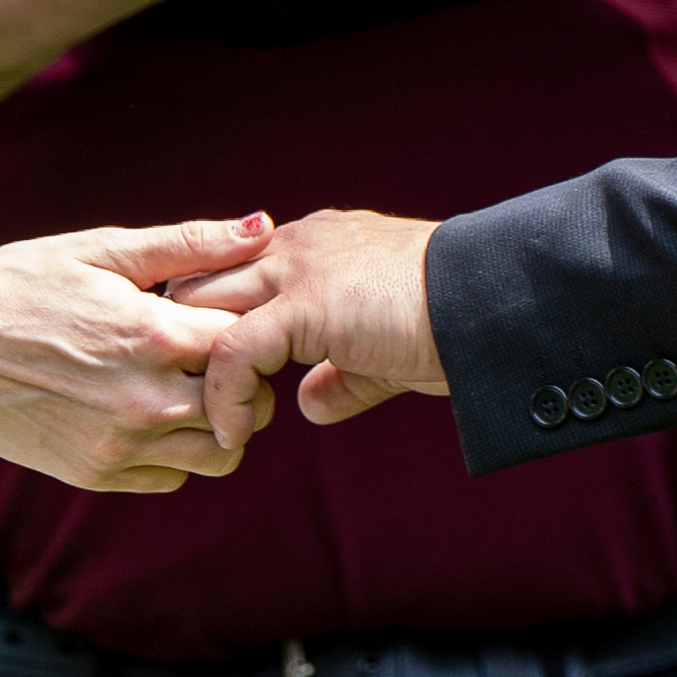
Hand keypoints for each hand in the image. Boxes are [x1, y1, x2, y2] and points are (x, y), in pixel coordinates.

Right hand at [0, 214, 278, 493]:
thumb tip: (262, 226)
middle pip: (247, 409)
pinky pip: (170, 478)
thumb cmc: (21, 282)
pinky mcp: (95, 473)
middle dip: (244, 381)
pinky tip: (148, 412)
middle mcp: (145, 399)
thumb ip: (189, 244)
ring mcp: (120, 444)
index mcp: (155, 335)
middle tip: (212, 355)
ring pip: (218, 455)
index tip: (227, 316)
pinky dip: (175, 452)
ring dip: (216, 423)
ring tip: (184, 386)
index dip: (248, 327)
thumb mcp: (103, 249)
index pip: (249, 344)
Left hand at [172, 208, 447, 445]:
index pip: (229, 271)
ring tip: (209, 420)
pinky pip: (234, 350)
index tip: (213, 379)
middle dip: (183, 341)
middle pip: (198, 281)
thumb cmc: (453, 328)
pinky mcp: (305, 304)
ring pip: (201, 309)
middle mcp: (296, 245)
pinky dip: (223, 395)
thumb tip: (308, 404)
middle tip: (192, 400)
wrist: (493, 308)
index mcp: (314, 246)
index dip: (211, 324)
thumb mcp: (384, 351)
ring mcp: (297, 269)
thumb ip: (341, 374)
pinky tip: (236, 431)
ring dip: (193, 368)